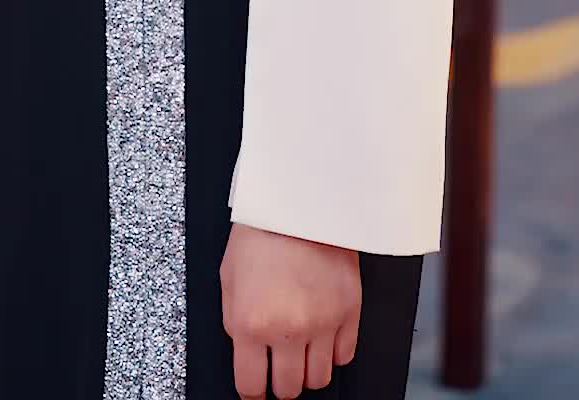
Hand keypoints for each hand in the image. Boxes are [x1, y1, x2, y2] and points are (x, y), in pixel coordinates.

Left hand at [220, 222, 360, 397]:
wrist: (300, 197)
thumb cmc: (262, 231)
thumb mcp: (229, 278)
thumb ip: (235, 322)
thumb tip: (246, 352)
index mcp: (251, 323)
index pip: (251, 386)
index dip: (253, 390)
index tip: (256, 386)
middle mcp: (287, 329)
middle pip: (289, 389)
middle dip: (281, 381)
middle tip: (279, 364)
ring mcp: (322, 323)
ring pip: (319, 378)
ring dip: (308, 369)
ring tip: (302, 349)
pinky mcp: (349, 310)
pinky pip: (345, 355)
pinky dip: (333, 351)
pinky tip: (323, 333)